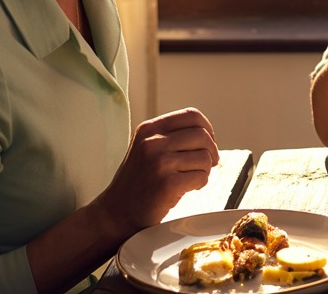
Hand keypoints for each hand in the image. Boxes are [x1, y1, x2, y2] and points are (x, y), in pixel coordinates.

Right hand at [91, 107, 219, 236]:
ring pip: (205, 157)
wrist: (116, 212)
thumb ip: (172, 136)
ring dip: (205, 170)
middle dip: (211, 151)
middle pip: (202, 135)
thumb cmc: (139, 181)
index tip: (206, 144)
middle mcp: (153, 142)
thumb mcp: (148, 148)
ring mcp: (159, 162)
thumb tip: (209, 135)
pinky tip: (187, 189)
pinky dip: (200, 184)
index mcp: (149, 129)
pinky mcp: (168, 184)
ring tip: (190, 178)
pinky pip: (201, 177)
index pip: (191, 115)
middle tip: (205, 165)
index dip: (207, 129)